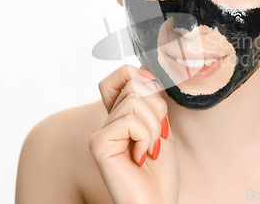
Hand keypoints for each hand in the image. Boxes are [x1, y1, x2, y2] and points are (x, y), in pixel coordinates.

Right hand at [89, 65, 179, 203]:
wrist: (157, 202)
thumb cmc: (160, 171)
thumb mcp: (161, 124)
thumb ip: (150, 98)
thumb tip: (144, 70)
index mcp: (121, 114)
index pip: (123, 74)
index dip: (142, 77)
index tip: (157, 103)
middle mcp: (107, 120)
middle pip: (135, 84)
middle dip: (158, 109)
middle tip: (156, 137)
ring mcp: (100, 131)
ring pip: (135, 100)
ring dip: (154, 127)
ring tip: (149, 149)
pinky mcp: (98, 143)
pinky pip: (130, 120)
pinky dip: (145, 137)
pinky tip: (140, 156)